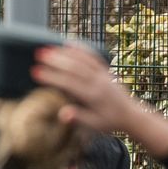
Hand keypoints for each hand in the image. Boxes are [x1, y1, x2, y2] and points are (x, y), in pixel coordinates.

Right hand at [32, 45, 167, 156]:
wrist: (131, 115)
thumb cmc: (110, 122)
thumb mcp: (94, 124)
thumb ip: (78, 118)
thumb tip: (62, 114)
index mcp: (93, 96)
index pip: (69, 84)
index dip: (51, 77)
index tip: (36, 73)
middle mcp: (98, 83)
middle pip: (74, 68)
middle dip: (55, 60)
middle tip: (38, 55)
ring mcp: (102, 75)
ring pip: (82, 60)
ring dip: (64, 53)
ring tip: (48, 48)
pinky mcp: (106, 71)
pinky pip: (92, 57)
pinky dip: (81, 49)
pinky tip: (69, 44)